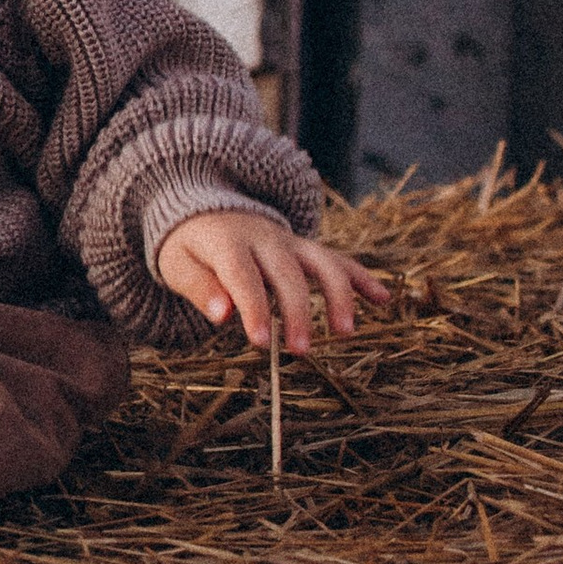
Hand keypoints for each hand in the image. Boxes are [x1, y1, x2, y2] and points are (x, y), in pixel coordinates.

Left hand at [154, 211, 390, 353]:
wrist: (208, 211)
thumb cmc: (191, 248)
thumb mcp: (179, 265)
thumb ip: (199, 288)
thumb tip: (222, 314)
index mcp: (228, 242)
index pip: (243, 275)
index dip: (254, 308)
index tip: (261, 341)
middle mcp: (265, 238)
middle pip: (288, 273)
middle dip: (298, 312)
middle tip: (301, 351)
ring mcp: (291, 242)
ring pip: (323, 262)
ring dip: (338, 296)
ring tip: (345, 333)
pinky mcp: (307, 249)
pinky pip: (339, 260)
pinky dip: (362, 277)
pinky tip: (383, 299)